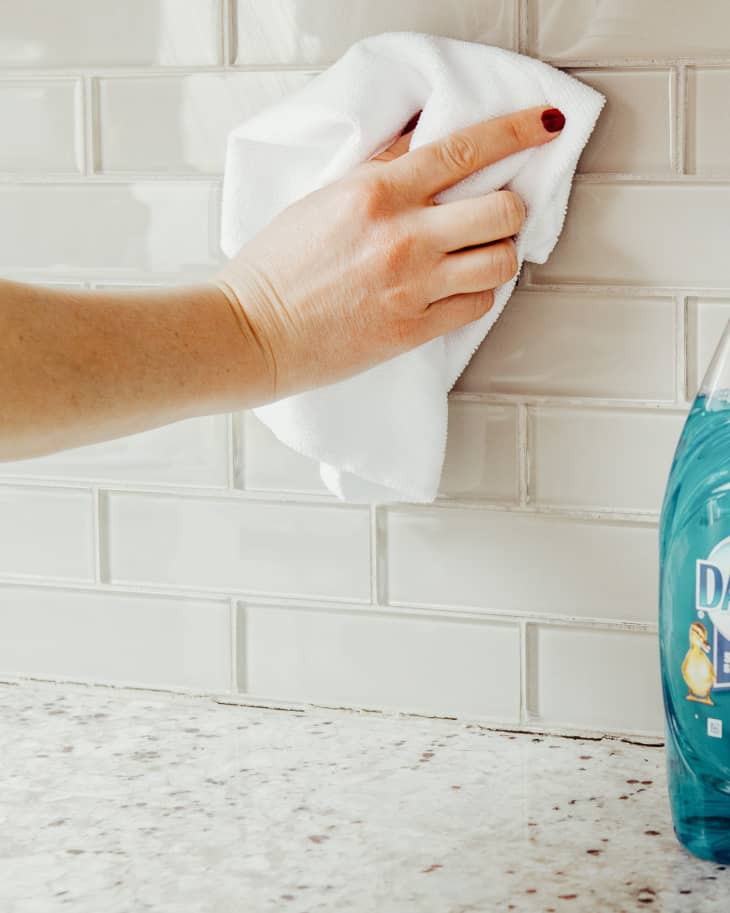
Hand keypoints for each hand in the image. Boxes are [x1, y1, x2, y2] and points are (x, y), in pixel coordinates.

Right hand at [213, 105, 564, 400]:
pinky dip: (477, 293)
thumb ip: (381, 170)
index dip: (517, 130)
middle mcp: (404, 236)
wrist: (255, 332)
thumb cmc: (277, 266)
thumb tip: (423, 143)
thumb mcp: (324, 198)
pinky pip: (477, 305)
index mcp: (378, 192)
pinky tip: (457, 289)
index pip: (466, 149)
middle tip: (492, 214)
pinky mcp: (414, 329)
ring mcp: (413, 286)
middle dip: (509, 208)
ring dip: (498, 254)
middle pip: (503, 210)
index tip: (544, 123)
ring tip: (476, 255)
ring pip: (502, 262)